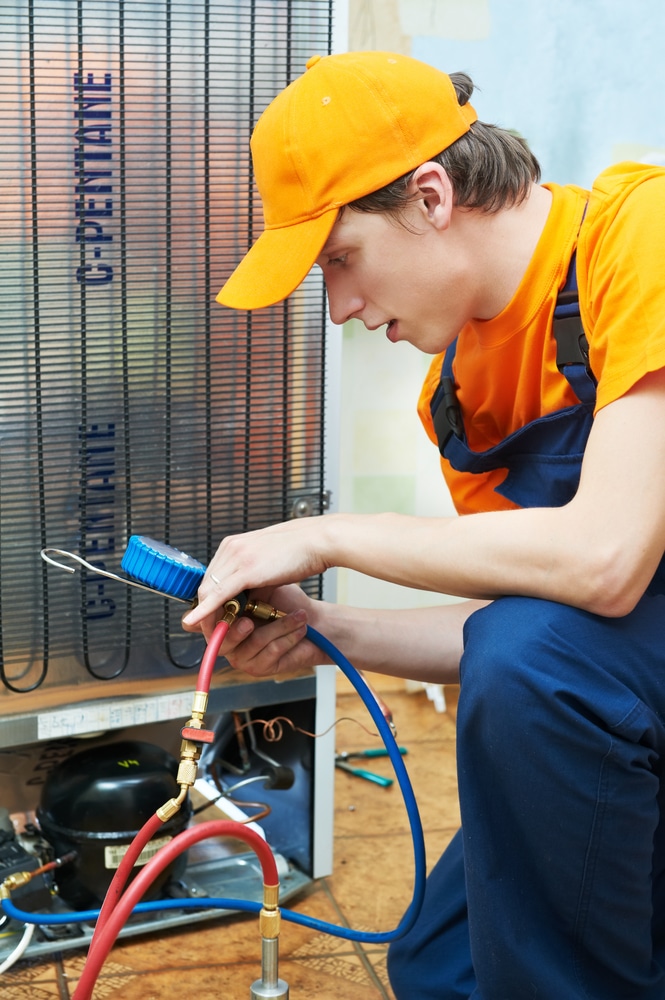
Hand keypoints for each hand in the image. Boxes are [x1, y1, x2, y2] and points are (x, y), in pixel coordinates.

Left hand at [182, 518, 328, 637]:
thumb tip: (246, 601)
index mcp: (234, 544)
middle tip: (209, 629)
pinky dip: (206, 611)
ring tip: (211, 633)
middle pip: (205, 584)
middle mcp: (230, 548)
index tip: (213, 616)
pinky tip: (196, 623)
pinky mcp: (245, 570)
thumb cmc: (300, 551)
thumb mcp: (267, 564)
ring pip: (208, 591)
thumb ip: (253, 580)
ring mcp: (236, 557)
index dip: (208, 599)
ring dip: (207, 615)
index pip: (211, 576)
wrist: (318, 541)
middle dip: (204, 609)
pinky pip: (218, 595)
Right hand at [183, 584, 330, 677]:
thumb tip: (222, 584)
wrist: (313, 622)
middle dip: (236, 630)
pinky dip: (290, 636)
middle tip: (248, 621)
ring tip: (299, 616)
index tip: (222, 604)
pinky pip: (272, 651)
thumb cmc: (285, 603)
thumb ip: (239, 588)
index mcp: (221, 621)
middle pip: (219, 641)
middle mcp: (228, 642)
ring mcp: (243, 657)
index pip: (202, 623)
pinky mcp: (261, 668)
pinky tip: (301, 628)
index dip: (207, 616)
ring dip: (280, 626)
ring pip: (254, 642)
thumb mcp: (261, 588)